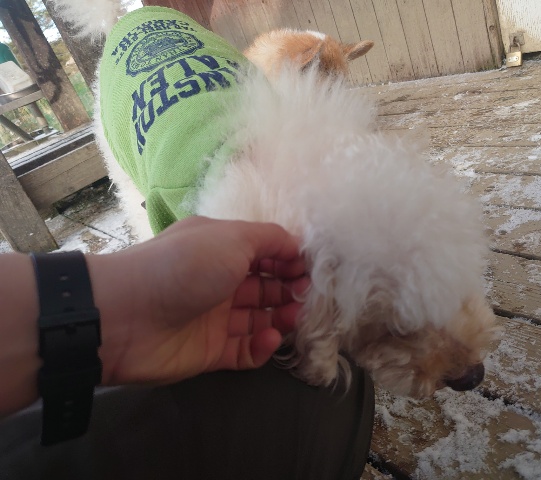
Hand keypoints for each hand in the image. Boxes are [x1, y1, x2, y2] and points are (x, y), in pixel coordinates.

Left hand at [88, 216, 307, 385]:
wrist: (125, 315)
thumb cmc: (186, 266)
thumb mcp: (232, 237)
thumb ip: (270, 239)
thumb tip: (298, 245)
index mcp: (221, 249)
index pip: (265, 253)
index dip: (289, 260)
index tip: (310, 269)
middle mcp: (219, 281)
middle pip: (265, 287)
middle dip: (290, 290)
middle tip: (308, 296)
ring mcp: (214, 318)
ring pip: (259, 319)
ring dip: (282, 317)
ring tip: (295, 317)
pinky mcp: (210, 351)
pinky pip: (245, 350)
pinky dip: (262, 346)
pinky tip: (270, 337)